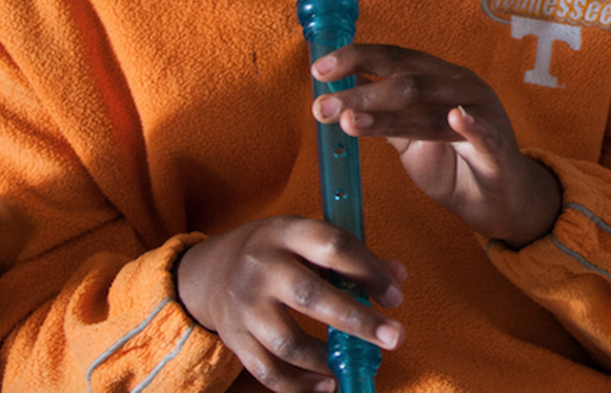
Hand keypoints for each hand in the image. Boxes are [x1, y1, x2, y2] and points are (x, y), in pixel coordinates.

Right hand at [175, 216, 405, 392]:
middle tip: (395, 337)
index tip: (395, 296)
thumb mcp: (309, 238)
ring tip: (357, 364)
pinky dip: (298, 384)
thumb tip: (398, 277)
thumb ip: (354, 256)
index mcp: (287, 233)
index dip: (368, 270)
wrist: (212, 270)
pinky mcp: (235, 339)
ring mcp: (245, 306)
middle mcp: (263, 268)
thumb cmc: (278, 252)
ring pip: (286, 341)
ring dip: (326, 358)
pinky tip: (328, 384)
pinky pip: (266, 370)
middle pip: (310, 296)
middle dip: (356, 320)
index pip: (332, 246)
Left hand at [312, 43, 562, 246]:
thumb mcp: (411, 136)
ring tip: (352, 121)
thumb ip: (384, 114)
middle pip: (408, 79)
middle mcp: (461, 86)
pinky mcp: (498, 146)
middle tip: (323, 107)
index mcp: (440, 77)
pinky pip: (484, 132)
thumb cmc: (454, 164)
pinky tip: (456, 118)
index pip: (396, 57)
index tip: (319, 70)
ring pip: (432, 107)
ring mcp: (483, 113)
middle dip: (362, 91)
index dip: (357, 58)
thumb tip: (339, 94)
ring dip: (389, 114)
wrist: (497, 199)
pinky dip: (471, 124)